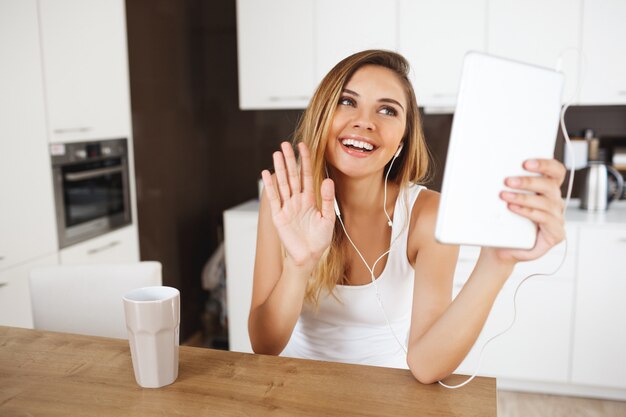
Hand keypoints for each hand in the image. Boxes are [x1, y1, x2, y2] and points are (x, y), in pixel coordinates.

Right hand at [261, 142, 335, 269]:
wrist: (308, 257)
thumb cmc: (319, 240)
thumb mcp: (328, 219)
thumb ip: (327, 199)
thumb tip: (327, 180)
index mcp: (310, 200)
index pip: (306, 176)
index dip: (305, 161)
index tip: (303, 146)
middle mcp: (297, 200)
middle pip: (292, 176)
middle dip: (289, 160)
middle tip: (285, 144)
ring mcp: (287, 207)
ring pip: (283, 184)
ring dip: (279, 169)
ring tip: (276, 154)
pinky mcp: (278, 216)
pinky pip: (273, 198)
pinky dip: (270, 186)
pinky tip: (266, 173)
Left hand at [488, 158, 566, 263]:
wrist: (500, 248)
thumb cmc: (504, 222)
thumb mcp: (504, 201)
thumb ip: (507, 185)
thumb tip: (488, 169)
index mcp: (547, 190)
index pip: (555, 171)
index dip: (545, 164)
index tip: (526, 162)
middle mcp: (554, 202)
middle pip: (550, 185)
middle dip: (529, 181)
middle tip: (508, 181)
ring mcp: (556, 218)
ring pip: (546, 202)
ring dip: (523, 197)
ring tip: (504, 195)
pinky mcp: (555, 233)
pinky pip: (545, 219)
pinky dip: (528, 212)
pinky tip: (514, 208)